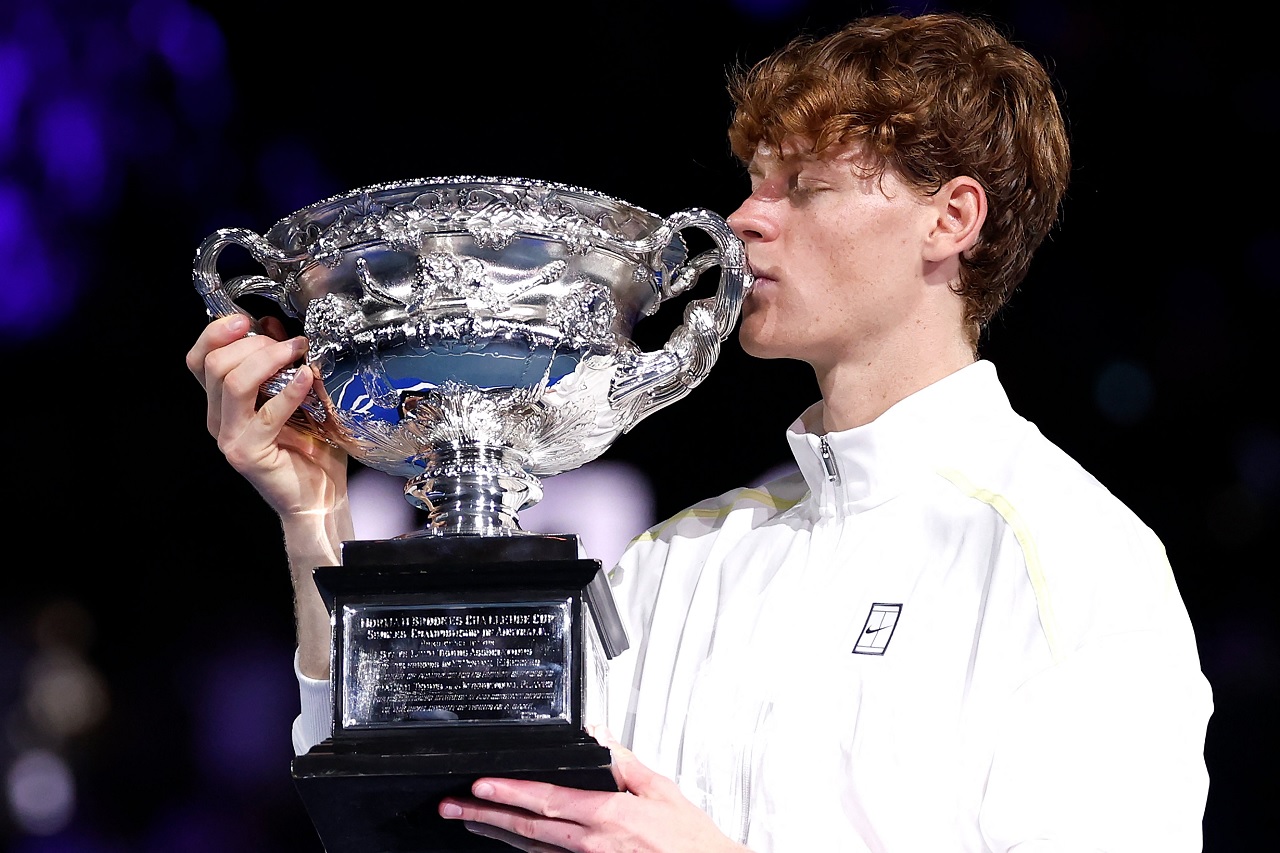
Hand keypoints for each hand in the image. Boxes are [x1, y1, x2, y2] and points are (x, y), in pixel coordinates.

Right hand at [185, 313, 347, 518]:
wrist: (320, 496)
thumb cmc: (311, 448)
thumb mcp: (297, 395)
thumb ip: (281, 364)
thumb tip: (274, 326)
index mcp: (222, 403)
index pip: (199, 359)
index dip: (215, 333)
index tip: (247, 319)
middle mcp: (218, 419)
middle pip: (214, 365)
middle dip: (252, 344)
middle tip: (289, 345)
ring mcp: (230, 437)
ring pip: (232, 383)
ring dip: (267, 360)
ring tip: (298, 354)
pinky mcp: (248, 454)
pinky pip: (265, 414)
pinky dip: (289, 390)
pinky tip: (308, 377)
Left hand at [438, 729, 748, 852]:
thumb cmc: (687, 839)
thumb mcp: (660, 788)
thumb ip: (624, 761)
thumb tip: (598, 734)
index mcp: (607, 817)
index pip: (547, 802)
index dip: (510, 793)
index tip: (481, 785)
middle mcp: (590, 846)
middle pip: (526, 829)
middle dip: (485, 815)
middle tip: (452, 806)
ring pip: (531, 849)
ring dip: (495, 833)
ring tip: (466, 821)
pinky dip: (524, 849)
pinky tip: (507, 840)